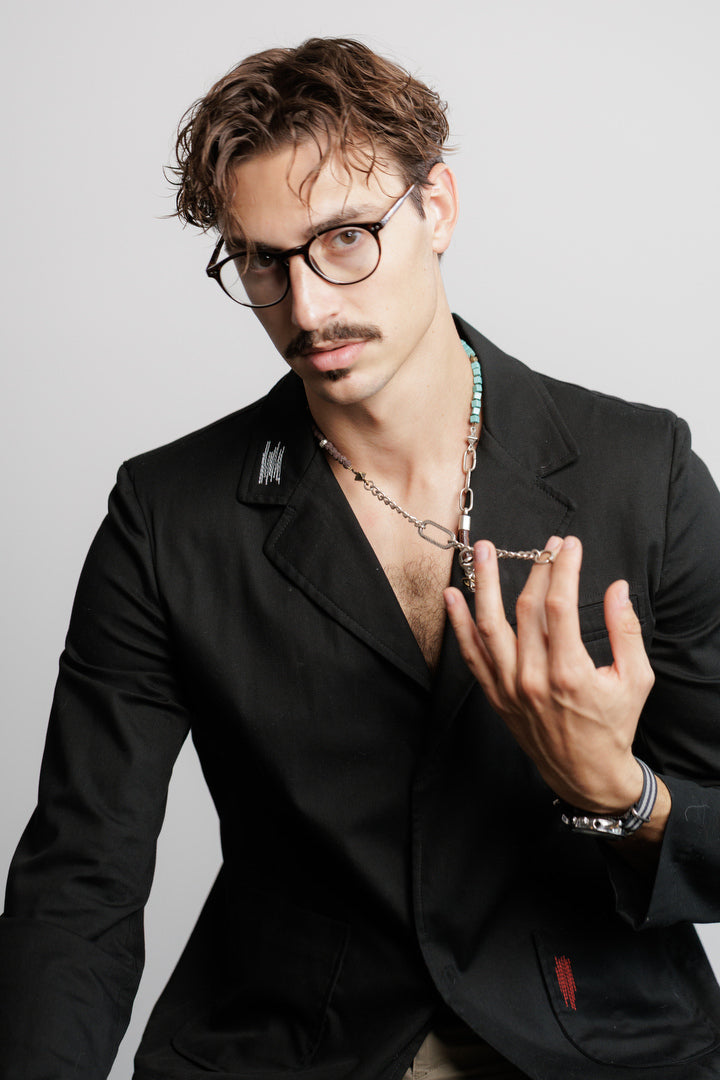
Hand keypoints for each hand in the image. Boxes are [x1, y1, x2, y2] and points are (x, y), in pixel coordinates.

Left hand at [444, 536, 655, 814]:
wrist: (587, 775)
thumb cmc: (614, 726)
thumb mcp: (635, 679)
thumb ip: (626, 630)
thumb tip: (618, 589)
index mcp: (570, 673)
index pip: (559, 606)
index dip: (562, 570)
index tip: (567, 547)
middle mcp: (533, 679)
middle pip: (526, 610)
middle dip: (535, 570)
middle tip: (543, 545)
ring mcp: (509, 688)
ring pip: (489, 626)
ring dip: (483, 585)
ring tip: (483, 552)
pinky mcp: (496, 696)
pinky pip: (471, 655)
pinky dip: (459, 624)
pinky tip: (452, 597)